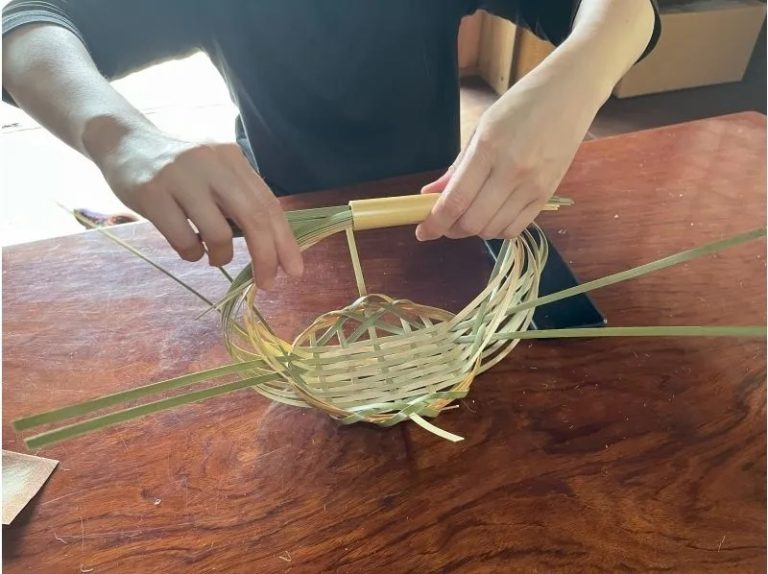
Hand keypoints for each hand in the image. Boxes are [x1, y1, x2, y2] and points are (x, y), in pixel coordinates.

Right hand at [92, 124, 301, 288]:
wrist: (122, 140)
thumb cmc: (177, 167)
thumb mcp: (214, 171)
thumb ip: (239, 198)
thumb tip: (271, 245)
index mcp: (232, 158)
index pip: (268, 204)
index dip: (285, 241)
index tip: (294, 270)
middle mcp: (211, 163)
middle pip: (253, 218)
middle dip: (266, 256)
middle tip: (267, 282)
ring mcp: (180, 177)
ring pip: (218, 234)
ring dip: (221, 257)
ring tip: (213, 256)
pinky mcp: (152, 193)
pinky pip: (184, 240)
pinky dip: (192, 254)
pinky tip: (189, 248)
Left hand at [416, 59, 600, 241]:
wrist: (570, 94)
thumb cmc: (521, 105)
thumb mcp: (482, 128)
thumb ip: (457, 167)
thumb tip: (431, 194)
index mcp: (489, 148)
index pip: (455, 200)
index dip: (435, 222)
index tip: (423, 231)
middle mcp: (512, 170)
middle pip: (472, 222)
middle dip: (450, 229)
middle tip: (443, 223)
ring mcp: (533, 185)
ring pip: (493, 229)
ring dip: (472, 231)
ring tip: (466, 217)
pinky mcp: (547, 194)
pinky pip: (516, 228)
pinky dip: (497, 230)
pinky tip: (491, 217)